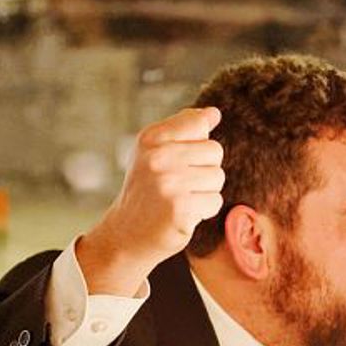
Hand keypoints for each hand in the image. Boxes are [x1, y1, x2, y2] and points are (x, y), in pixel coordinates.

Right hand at [76, 108, 224, 295]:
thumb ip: (185, 130)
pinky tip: (182, 214)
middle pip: (214, 151)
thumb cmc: (148, 190)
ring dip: (205, 192)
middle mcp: (158, 156)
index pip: (198, 122)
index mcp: (151, 137)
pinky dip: (204, 211)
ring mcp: (169, 182)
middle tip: (178, 184)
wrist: (127, 233)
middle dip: (204, 169)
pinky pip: (215, 201)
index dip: (197, 143)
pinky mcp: (181, 207)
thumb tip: (213, 112)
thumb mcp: (156, 152)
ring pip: (218, 177)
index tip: (178, 159)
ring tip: (180, 199)